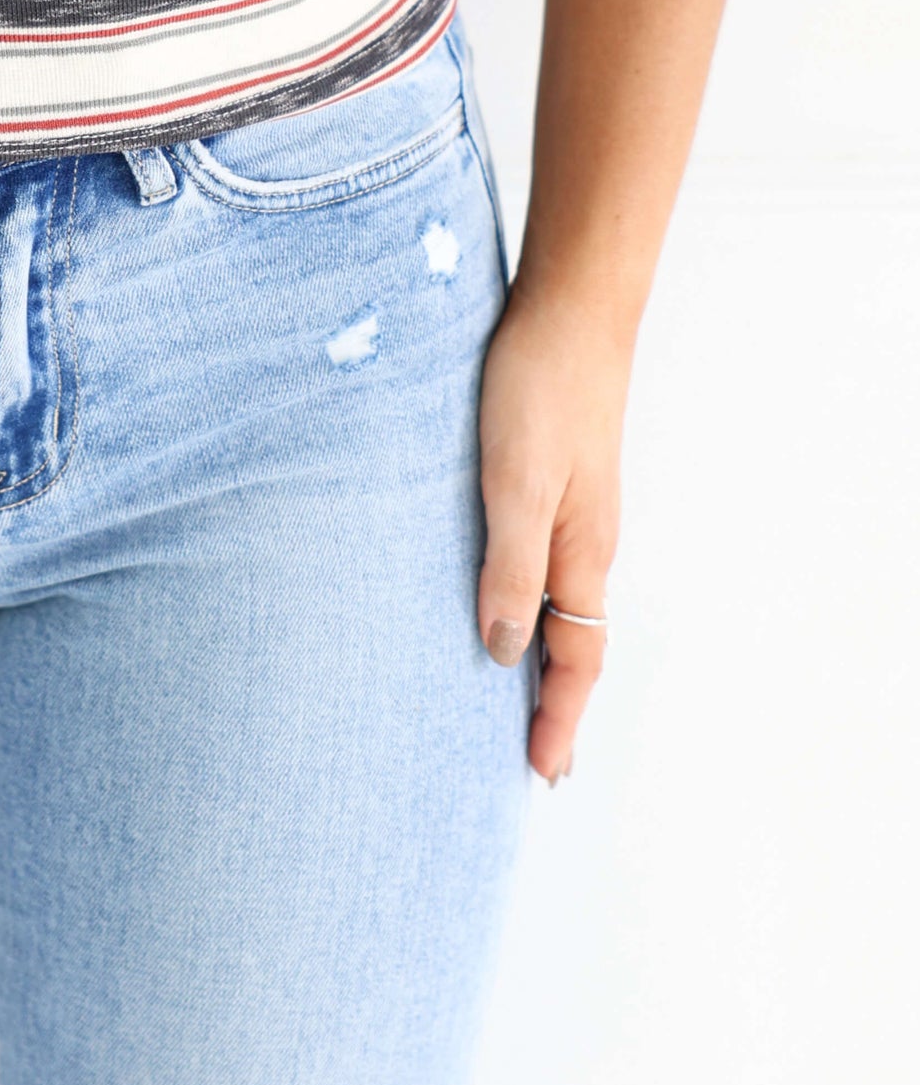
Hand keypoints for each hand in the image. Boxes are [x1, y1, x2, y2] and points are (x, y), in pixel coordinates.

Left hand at [476, 275, 631, 782]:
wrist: (570, 309)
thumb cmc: (540, 389)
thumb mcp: (514, 483)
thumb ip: (509, 566)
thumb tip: (501, 651)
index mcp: (581, 550)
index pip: (577, 657)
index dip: (559, 717)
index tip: (543, 775)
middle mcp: (584, 540)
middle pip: (575, 641)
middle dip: (555, 704)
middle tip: (532, 761)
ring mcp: (571, 509)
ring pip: (561, 602)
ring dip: (543, 658)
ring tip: (513, 699)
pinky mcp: (551, 477)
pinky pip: (544, 562)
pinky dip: (529, 603)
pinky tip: (501, 599)